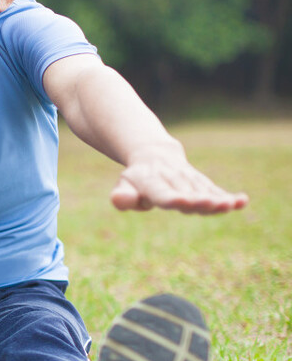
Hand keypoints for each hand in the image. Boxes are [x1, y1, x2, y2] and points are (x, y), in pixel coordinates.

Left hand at [110, 148, 248, 214]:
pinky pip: (216, 190)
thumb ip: (122, 197)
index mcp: (152, 182)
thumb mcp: (123, 186)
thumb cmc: (136, 179)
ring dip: (217, 200)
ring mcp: (190, 180)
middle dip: (199, 200)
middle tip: (211, 204)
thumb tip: (119, 200)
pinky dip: (229, 197)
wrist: (154, 155)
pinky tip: (243, 201)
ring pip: (204, 192)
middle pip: (188, 194)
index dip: (172, 198)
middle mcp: (173, 179)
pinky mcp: (202, 183)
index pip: (162, 193)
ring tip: (229, 205)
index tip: (182, 201)